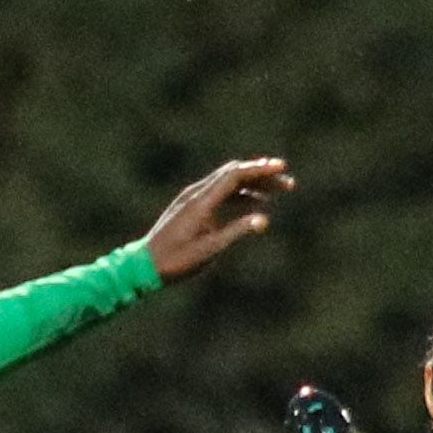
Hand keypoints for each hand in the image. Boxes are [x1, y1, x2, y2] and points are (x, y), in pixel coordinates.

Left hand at [146, 159, 293, 281]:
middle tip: (288, 183)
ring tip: (277, 192)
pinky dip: (240, 194)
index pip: (234, 176)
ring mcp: (193, 198)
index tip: (281, 168)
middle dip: (262, 175)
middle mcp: (197, 193)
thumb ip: (236, 232)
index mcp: (201, 202)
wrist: (144, 264)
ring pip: (228, 182)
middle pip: (234, 174)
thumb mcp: (209, 250)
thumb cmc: (176, 260)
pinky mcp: (192, 205)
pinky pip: (220, 192)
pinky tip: (255, 202)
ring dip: (253, 184)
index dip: (260, 169)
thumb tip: (264, 220)